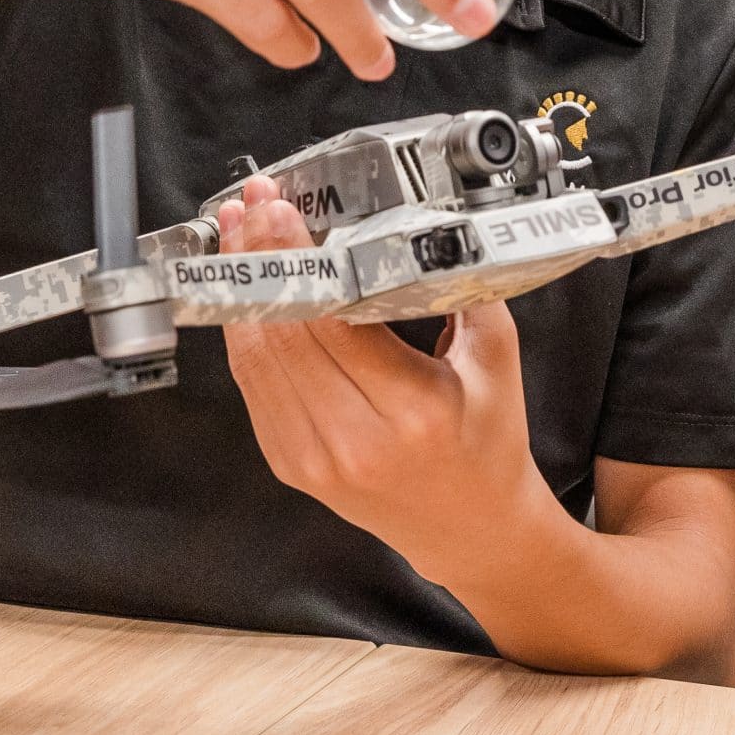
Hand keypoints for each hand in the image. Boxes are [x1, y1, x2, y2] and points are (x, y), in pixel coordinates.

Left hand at [216, 179, 548, 577]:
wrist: (473, 529)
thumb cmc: (489, 441)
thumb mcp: (497, 357)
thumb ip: (462, 287)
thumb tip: (422, 223)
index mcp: (413, 409)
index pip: (333, 319)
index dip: (298, 259)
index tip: (283, 211)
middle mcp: (357, 439)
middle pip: (285, 332)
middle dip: (261, 258)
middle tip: (254, 206)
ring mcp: (316, 458)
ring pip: (257, 359)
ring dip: (240, 288)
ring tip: (237, 235)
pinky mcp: (292, 465)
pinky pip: (254, 387)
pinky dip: (243, 333)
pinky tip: (243, 292)